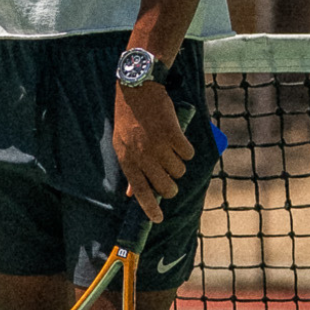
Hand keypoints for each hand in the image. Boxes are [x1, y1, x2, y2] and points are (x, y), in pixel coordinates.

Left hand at [113, 83, 192, 223]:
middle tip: (172, 177)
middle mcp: (143, 156)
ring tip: (171, 150)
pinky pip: (188, 153)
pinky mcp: (173, 134)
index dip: (150, 207)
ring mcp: (158, 146)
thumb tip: (131, 194)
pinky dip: (186, 150)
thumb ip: (129, 170)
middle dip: (172, 186)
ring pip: (179, 170)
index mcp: (128, 160)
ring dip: (179, 164)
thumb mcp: (122, 145)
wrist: (137, 90)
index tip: (158, 219)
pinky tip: (178, 140)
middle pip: (166, 186)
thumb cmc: (128, 119)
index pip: (140, 191)